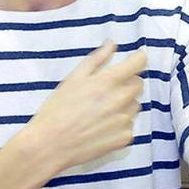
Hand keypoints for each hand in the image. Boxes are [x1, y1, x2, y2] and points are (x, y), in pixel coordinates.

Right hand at [21, 42, 146, 171]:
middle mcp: (121, 99)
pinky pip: (130, 126)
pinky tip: (102, 127)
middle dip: (128, 83)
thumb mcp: (73, 78)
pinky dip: (120, 125)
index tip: (135, 60)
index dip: (138, 59)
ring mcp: (124, 120)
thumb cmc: (57, 109)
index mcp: (108, 81)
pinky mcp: (124, 138)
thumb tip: (112, 43)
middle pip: (138, 84)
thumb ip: (96, 59)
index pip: (138, 63)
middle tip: (107, 90)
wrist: (50, 145)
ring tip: (101, 111)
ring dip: (125, 104)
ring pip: (135, 105)